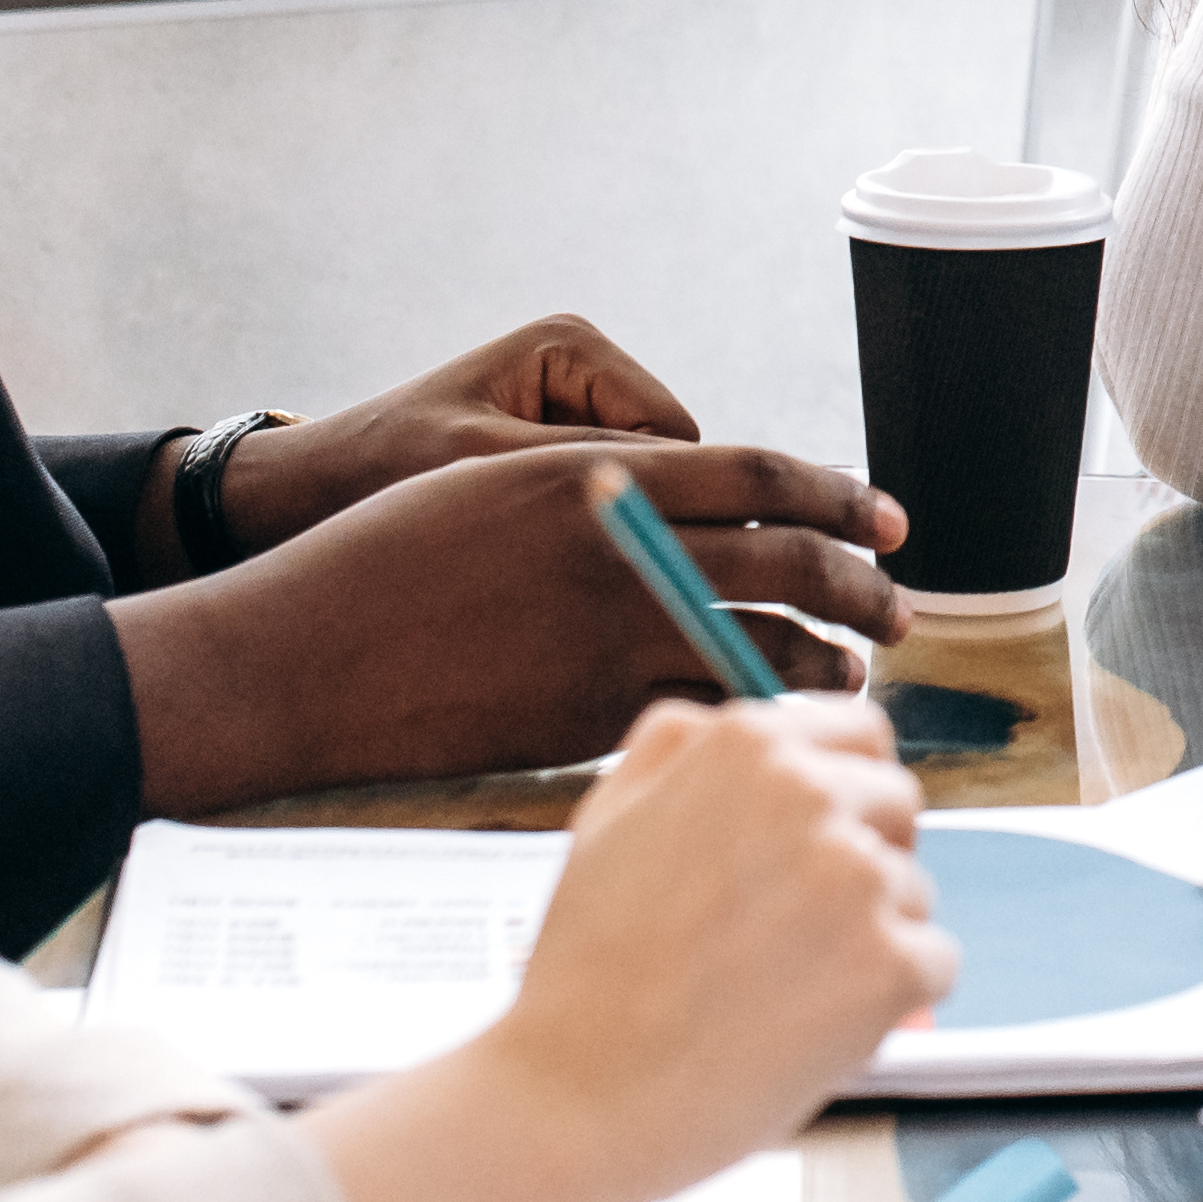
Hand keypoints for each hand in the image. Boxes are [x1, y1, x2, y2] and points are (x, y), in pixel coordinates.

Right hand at [113, 437, 908, 814]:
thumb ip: (606, 495)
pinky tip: (773, 726)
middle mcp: (620, 552)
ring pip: (762, 648)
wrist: (300, 656)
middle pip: (790, 562)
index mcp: (602, 475)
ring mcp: (605, 642)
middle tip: (902, 608)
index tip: (888, 521)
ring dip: (826, 661)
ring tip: (858, 673)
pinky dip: (753, 716)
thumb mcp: (499, 487)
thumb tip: (700, 512)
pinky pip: (702, 714)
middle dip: (863, 585)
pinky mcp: (585, 720)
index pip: (766, 475)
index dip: (842, 497)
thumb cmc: (385, 563)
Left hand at [224, 314, 699, 558]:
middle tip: (544, 549)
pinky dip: (573, 540)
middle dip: (624, 514)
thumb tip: (687, 493)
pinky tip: (519, 553)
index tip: (583, 546)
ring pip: (644, 498)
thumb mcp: (485, 466)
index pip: (675, 436)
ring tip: (520, 546)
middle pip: (667, 466)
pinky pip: (606, 511)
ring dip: (598, 532)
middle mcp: (584, 370)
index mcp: (572, 345)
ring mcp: (571, 414)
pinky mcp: (554, 457)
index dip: (651, 501)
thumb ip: (589, 468)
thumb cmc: (378, 471)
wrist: (303, 498)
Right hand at [295, 696, 952, 1201]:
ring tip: (774, 989)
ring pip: (914, 893)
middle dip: (863, 862)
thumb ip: (677, 745)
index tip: (814, 843)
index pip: (862, 734)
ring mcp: (859, 881)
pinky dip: (889, 1003)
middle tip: (789, 931)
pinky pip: (933, 964)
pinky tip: (811, 1026)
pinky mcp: (891, 966)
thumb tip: (736, 716)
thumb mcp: (605, 816)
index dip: (844, 791)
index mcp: (749, 746)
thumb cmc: (587, 968)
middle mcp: (813, 795)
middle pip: (899, 808)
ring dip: (867, 938)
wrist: (574, 1097)